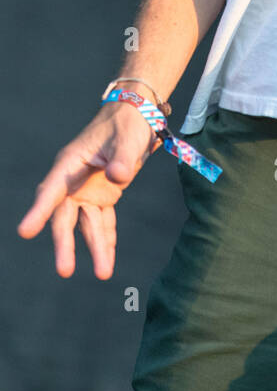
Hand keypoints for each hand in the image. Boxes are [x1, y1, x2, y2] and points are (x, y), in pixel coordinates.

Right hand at [16, 103, 156, 278]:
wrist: (137, 116)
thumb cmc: (127, 123)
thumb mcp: (127, 138)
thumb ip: (122, 159)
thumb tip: (118, 178)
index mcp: (70, 163)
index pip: (51, 191)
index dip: (38, 212)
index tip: (25, 232)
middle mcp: (74, 181)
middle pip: (64, 216)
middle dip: (65, 244)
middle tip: (64, 271)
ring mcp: (87, 191)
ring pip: (86, 225)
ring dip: (95, 248)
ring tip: (103, 274)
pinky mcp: (103, 196)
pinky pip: (103, 222)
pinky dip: (107, 239)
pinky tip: (108, 260)